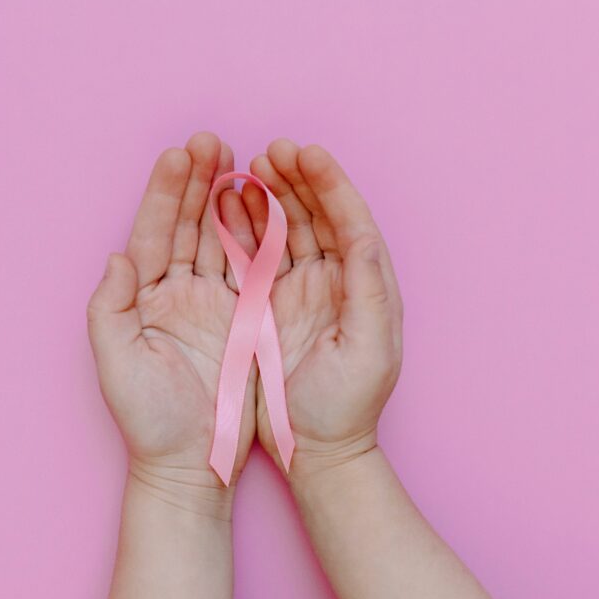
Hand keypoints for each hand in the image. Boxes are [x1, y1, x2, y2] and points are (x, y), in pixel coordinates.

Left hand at [87, 132, 255, 511]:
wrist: (193, 463)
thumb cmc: (150, 421)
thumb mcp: (117, 365)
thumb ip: (108, 310)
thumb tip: (117, 257)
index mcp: (143, 298)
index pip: (152, 232)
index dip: (164, 193)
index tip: (179, 154)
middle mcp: (175, 293)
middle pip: (186, 225)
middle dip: (197, 182)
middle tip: (211, 140)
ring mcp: (212, 303)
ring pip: (220, 239)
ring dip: (228, 199)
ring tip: (240, 160)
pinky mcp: (245, 319)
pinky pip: (252, 268)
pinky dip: (257, 235)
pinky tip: (264, 204)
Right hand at [245, 140, 403, 476]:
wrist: (316, 448)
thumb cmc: (348, 406)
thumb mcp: (369, 351)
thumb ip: (371, 292)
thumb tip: (366, 237)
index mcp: (366, 285)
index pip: (351, 220)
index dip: (331, 184)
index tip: (307, 153)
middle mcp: (336, 280)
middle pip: (317, 215)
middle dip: (295, 178)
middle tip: (270, 150)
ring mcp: (300, 289)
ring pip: (285, 228)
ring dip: (269, 196)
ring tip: (246, 167)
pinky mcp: (268, 304)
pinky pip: (256, 255)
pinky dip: (244, 227)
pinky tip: (228, 205)